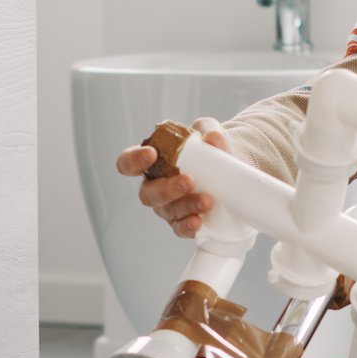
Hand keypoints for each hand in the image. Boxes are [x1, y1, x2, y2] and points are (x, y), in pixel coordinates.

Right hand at [115, 117, 227, 238]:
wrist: (228, 173)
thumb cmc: (208, 150)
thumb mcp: (208, 132)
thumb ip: (209, 129)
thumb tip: (212, 138)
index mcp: (152, 162)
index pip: (127, 162)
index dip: (133, 160)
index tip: (151, 154)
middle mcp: (154, 186)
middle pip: (148, 193)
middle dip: (167, 188)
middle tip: (189, 181)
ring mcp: (167, 207)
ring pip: (167, 210)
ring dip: (186, 206)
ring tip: (207, 200)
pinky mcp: (182, 222)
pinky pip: (179, 228)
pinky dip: (188, 226)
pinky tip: (198, 221)